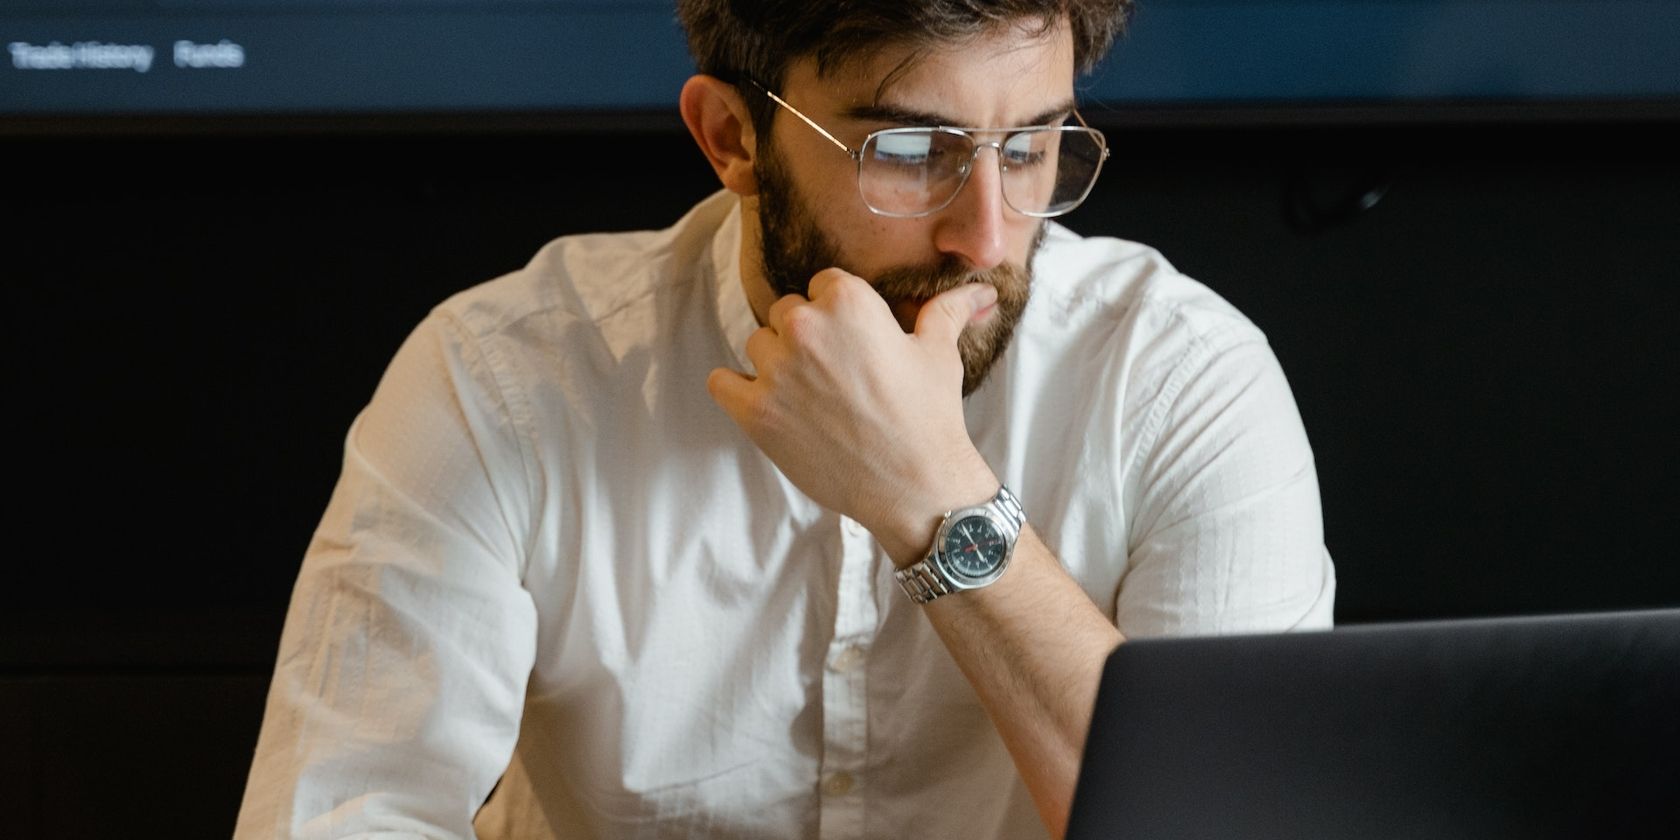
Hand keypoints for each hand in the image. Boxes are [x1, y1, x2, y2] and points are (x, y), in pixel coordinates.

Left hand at [707, 268, 1000, 562]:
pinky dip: (737, 389)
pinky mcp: (755, 411)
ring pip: (758, 345)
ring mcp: (776, 370)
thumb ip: (948, 311)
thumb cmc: (929, 417)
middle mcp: (805, 327)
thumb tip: (982, 291)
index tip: (853, 343)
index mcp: (847, 301)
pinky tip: (767, 403)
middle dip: (807, 337)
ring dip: (776, 363)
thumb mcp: (940, 354)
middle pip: (787, 313)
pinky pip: (721, 382)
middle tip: (835, 374)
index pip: (822, 285)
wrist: (915, 486)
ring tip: (810, 396)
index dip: (838, 314)